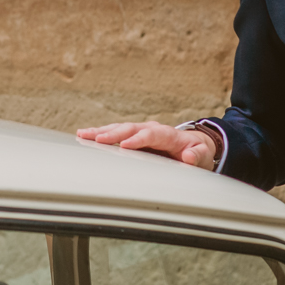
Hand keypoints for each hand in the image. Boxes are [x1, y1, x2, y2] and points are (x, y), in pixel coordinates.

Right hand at [78, 121, 215, 170]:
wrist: (193, 145)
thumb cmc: (196, 152)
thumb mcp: (201, 156)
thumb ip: (197, 156)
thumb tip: (188, 156)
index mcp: (168, 135)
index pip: (151, 135)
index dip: (138, 139)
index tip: (125, 146)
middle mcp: (151, 129)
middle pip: (130, 128)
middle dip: (113, 134)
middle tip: (98, 139)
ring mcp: (140, 131)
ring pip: (119, 128)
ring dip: (101, 131)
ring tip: (83, 134)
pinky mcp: (132, 136)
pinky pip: (115, 132)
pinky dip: (100, 134)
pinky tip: (84, 136)